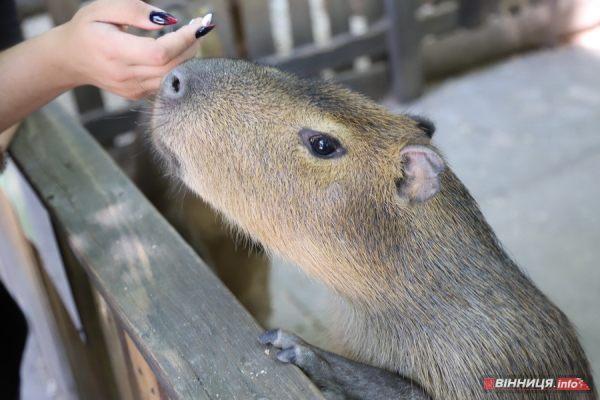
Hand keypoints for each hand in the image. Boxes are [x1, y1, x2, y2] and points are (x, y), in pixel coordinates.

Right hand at [54, 0, 212, 99]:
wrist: (70, 59)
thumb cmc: (87, 29)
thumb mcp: (102, 8)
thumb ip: (134, 10)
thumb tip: (166, 20)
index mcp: (114, 52)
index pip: (159, 52)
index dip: (183, 39)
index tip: (198, 24)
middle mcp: (124, 75)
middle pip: (171, 65)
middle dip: (192, 45)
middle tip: (201, 26)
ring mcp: (132, 88)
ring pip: (172, 76)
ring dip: (188, 55)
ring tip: (193, 35)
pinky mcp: (137, 94)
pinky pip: (165, 81)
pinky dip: (177, 65)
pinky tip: (179, 49)